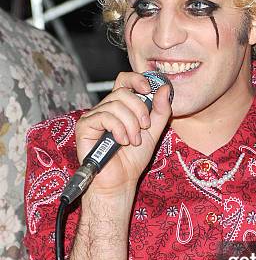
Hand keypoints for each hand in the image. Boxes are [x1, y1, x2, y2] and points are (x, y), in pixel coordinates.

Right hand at [75, 71, 171, 195]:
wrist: (121, 180)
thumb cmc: (133, 158)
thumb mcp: (153, 132)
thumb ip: (160, 111)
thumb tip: (165, 88)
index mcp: (121, 106)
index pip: (124, 80)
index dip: (136, 79)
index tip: (148, 89)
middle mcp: (105, 108)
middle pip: (123, 91)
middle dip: (139, 109)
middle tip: (145, 127)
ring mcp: (94, 116)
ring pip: (115, 105)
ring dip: (130, 125)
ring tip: (133, 141)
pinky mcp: (85, 126)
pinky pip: (104, 117)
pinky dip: (118, 129)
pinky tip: (122, 142)